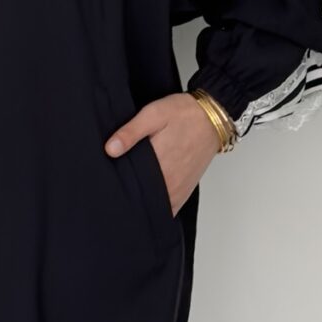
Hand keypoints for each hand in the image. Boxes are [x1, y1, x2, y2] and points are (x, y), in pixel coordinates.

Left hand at [104, 90, 221, 215]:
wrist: (213, 118)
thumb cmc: (184, 114)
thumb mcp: (153, 114)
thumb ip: (131, 132)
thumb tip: (110, 149)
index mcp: (159, 163)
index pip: (131, 186)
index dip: (118, 187)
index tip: (108, 185)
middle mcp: (170, 181)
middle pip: (142, 198)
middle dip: (128, 195)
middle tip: (116, 187)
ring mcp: (178, 188)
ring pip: (155, 206)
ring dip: (143, 202)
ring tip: (131, 192)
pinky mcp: (185, 190)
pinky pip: (169, 208)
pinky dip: (157, 206)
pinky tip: (147, 197)